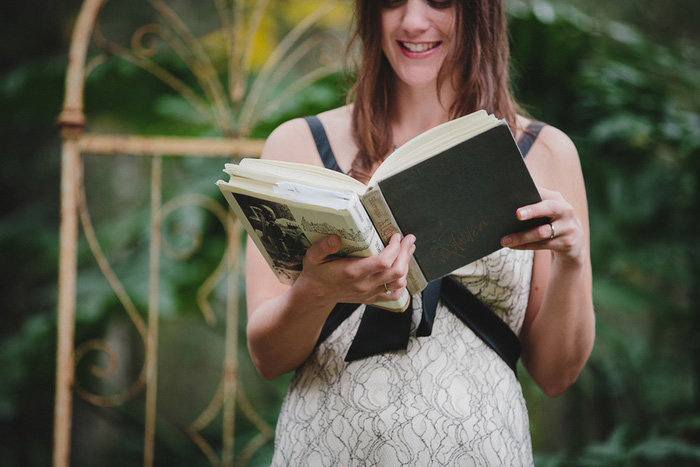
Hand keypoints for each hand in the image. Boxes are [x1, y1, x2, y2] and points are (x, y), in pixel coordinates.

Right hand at [296, 233, 415, 305]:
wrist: (315, 295)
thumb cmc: (316, 272)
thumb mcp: (313, 257)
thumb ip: (323, 247)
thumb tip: (335, 238)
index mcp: (352, 272)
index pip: (383, 262)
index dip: (394, 248)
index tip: (395, 236)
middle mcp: (364, 285)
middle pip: (396, 271)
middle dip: (406, 253)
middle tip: (409, 239)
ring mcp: (369, 293)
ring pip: (398, 283)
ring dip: (406, 266)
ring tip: (408, 250)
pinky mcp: (371, 298)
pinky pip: (394, 295)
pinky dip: (402, 284)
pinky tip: (402, 271)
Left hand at [501, 187, 584, 263]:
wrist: (574, 239)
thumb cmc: (552, 220)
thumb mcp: (547, 209)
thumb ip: (533, 204)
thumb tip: (507, 203)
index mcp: (557, 198)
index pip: (543, 193)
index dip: (531, 193)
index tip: (516, 195)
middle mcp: (565, 211)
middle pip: (549, 208)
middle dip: (533, 211)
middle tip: (517, 214)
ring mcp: (567, 228)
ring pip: (541, 232)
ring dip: (521, 237)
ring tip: (504, 240)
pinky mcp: (566, 243)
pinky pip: (541, 245)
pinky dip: (525, 246)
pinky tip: (512, 246)